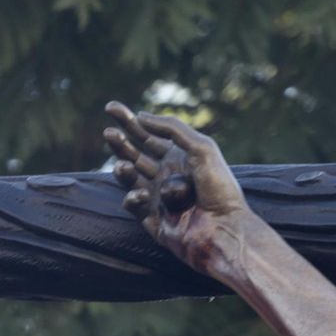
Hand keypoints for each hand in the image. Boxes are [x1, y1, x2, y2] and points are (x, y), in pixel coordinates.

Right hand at [103, 104, 250, 269]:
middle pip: (133, 153)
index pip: (148, 135)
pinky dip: (133, 196)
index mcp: (179, 157)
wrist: (225, 228)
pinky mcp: (152, 219)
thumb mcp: (202, 148)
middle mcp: (166, 175)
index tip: (111, 107)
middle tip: (110, 133)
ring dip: (122, 169)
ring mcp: (157, 197)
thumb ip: (172, 129)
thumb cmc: (219, 188)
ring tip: (124, 166)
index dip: (129, 121)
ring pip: (129, 178)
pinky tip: (143, 194)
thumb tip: (141, 116)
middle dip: (119, 141)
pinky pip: (132, 204)